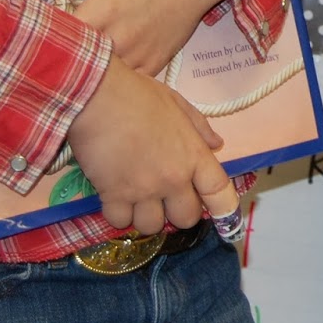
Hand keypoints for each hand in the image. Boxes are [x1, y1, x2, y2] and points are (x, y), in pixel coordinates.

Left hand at [40, 0, 227, 74]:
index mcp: (100, 12)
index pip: (59, 40)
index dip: (41, 44)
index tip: (31, 41)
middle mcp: (118, 39)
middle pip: (79, 65)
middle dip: (64, 63)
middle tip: (47, 61)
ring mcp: (137, 56)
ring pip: (103, 81)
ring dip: (90, 77)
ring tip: (74, 73)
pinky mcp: (153, 66)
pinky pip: (127, 85)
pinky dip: (115, 84)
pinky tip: (104, 78)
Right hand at [66, 57, 229, 234]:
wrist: (97, 97)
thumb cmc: (138, 95)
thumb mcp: (177, 103)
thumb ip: (199, 127)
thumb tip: (217, 144)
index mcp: (193, 155)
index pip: (219, 191)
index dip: (224, 208)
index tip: (220, 215)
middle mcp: (174, 178)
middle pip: (186, 218)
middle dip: (177, 212)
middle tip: (165, 199)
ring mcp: (144, 190)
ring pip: (151, 227)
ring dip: (145, 217)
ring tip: (137, 200)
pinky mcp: (114, 196)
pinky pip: (120, 222)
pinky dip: (117, 214)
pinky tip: (114, 197)